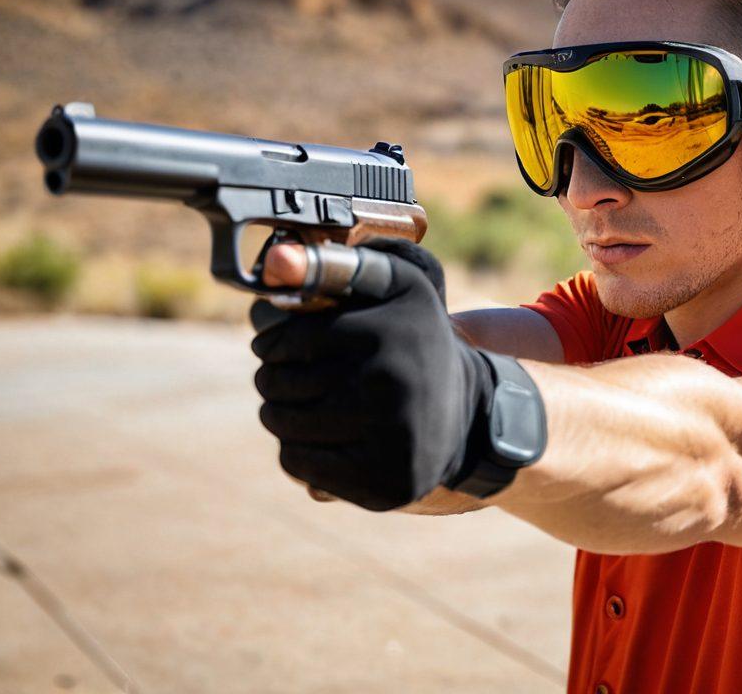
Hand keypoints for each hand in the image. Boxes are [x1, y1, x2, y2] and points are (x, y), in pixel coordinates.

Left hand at [250, 239, 490, 509]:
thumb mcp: (392, 286)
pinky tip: (323, 437)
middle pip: (281, 384)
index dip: (273, 344)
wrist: (468, 414)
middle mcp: (395, 382)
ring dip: (280, 414)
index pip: (293, 340)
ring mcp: (392, 438)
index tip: (275, 347)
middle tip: (286, 378)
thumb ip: (333, 265)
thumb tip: (272, 258)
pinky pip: (299, 464)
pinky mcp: (386, 482)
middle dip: (272, 379)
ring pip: (284, 425)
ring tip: (302, 405)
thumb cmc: (411, 341)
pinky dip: (298, 450)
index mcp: (395, 329)